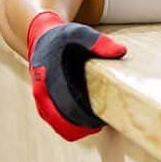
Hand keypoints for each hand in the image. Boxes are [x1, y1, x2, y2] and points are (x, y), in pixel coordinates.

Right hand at [27, 12, 126, 140]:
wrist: (42, 39)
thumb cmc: (63, 38)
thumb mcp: (80, 33)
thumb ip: (98, 41)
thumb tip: (120, 51)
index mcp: (49, 75)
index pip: (68, 105)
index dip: (87, 115)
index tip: (104, 116)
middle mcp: (41, 90)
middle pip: (61, 121)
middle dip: (83, 126)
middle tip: (102, 123)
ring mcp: (41, 99)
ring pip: (58, 126)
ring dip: (78, 128)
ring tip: (97, 123)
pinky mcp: (44, 104)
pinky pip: (57, 123)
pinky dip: (71, 126)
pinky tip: (88, 121)